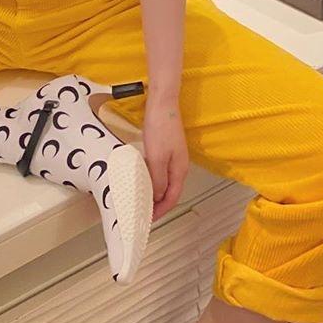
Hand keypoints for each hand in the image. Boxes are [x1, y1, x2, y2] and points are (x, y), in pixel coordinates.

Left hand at [141, 98, 189, 221]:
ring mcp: (174, 156)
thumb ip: (158, 179)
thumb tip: (158, 198)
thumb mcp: (157, 157)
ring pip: (166, 182)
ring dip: (156, 192)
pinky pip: (162, 171)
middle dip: (159, 205)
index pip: (172, 198)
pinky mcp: (167, 148)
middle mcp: (179, 166)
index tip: (148, 219)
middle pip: (171, 191)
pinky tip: (143, 179)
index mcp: (179, 170)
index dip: (161, 211)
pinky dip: (154, 180)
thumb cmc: (160, 128)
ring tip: (142, 200)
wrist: (163, 103)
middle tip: (143, 213)